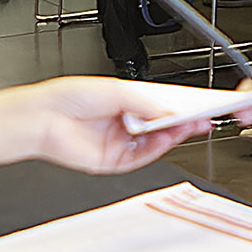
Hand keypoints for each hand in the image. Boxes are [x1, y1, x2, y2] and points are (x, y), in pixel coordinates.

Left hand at [0, 77, 229, 173]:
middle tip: (208, 115)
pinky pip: (144, 155)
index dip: (186, 106)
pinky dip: (159, 146)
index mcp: (129, 103)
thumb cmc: (68, 97)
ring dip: (177, 134)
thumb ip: (147, 102)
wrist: (43, 118)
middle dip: (188, 121)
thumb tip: (171, 110)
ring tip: (191, 123)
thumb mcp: (116, 90)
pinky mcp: (116, 161)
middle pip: (166, 126)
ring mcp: (123, 142)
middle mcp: (128, 123)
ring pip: (158, 142)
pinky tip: (168, 134)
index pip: (164, 106)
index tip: (205, 103)